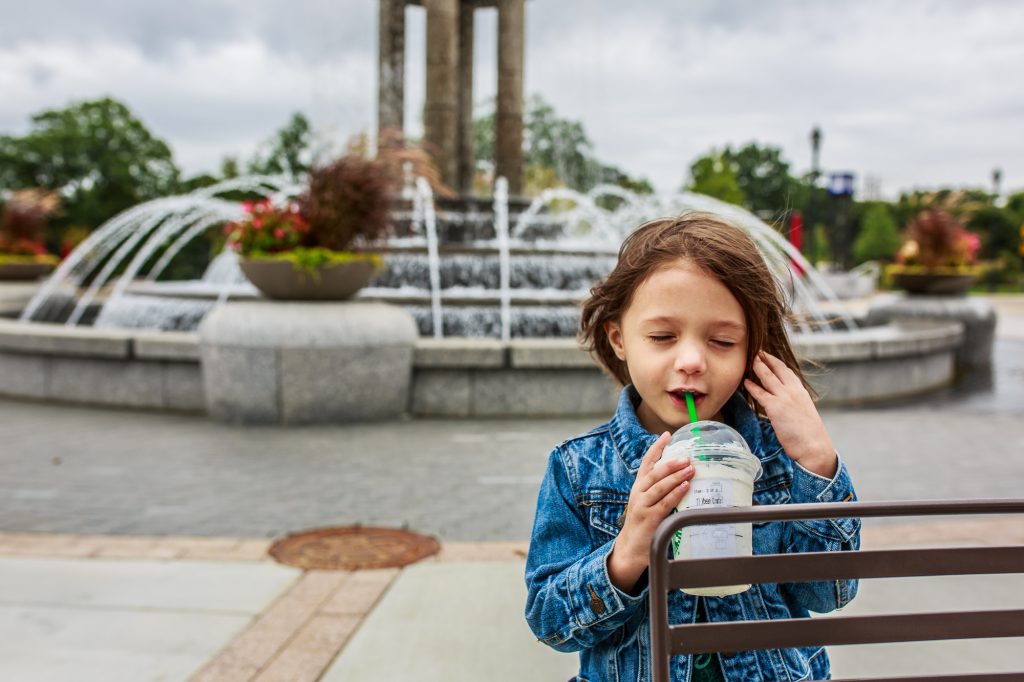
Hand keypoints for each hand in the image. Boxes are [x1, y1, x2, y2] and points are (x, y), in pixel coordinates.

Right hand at [608, 432, 694, 592]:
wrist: (630, 549)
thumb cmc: (643, 524)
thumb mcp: (647, 503)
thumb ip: (659, 491)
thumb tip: (683, 476)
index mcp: (638, 487)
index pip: (646, 462)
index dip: (656, 448)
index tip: (666, 435)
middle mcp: (638, 493)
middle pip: (654, 472)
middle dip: (671, 462)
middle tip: (687, 457)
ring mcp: (642, 505)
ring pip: (659, 486)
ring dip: (676, 476)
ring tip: (691, 469)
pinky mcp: (649, 518)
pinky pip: (664, 502)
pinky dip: (675, 493)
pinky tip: (686, 487)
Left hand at [744, 350, 836, 477]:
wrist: (814, 446)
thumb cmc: (810, 434)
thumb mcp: (804, 412)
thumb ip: (794, 403)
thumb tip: (784, 404)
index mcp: (801, 391)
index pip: (787, 371)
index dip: (776, 362)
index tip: (768, 356)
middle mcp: (793, 391)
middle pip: (777, 369)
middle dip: (766, 358)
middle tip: (757, 351)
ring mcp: (784, 398)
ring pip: (767, 377)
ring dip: (758, 367)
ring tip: (749, 361)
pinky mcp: (775, 407)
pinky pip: (760, 393)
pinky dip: (752, 386)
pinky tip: (746, 382)